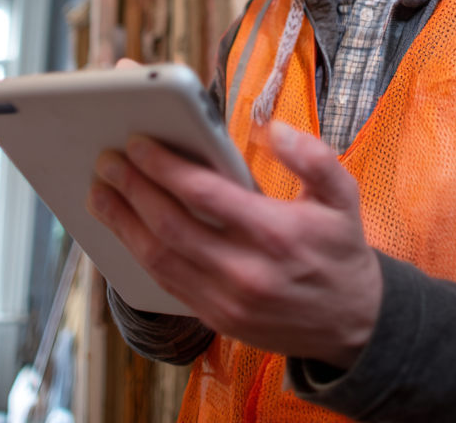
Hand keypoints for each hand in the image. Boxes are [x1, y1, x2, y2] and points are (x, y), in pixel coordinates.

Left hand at [86, 119, 381, 368]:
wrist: (355, 325)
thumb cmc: (341, 250)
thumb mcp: (344, 196)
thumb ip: (312, 157)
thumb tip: (272, 129)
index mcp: (277, 233)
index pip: (205, 194)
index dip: (165, 166)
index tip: (138, 141)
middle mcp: (247, 271)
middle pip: (171, 226)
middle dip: (132, 188)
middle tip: (107, 159)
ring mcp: (228, 301)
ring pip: (159, 259)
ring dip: (123, 222)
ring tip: (100, 191)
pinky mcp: (217, 319)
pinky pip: (167, 284)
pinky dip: (139, 253)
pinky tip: (124, 228)